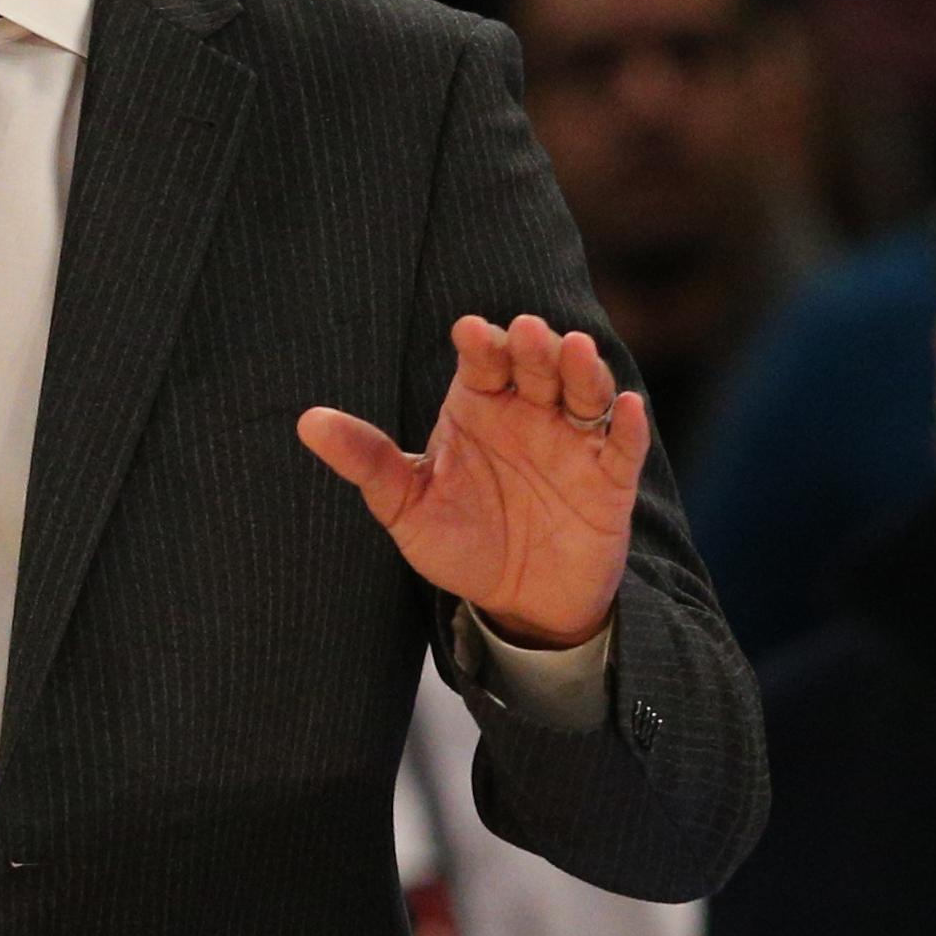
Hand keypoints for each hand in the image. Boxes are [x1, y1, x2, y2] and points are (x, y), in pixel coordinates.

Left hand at [298, 315, 644, 646]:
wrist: (518, 603)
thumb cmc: (461, 543)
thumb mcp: (406, 506)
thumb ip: (367, 462)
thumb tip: (308, 422)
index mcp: (480, 404)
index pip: (482, 360)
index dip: (480, 342)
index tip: (469, 332)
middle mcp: (530, 411)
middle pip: (536, 364)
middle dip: (533, 346)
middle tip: (526, 333)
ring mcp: (573, 440)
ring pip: (584, 390)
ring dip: (582, 369)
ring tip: (574, 350)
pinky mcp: (610, 478)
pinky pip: (624, 444)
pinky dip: (627, 423)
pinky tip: (625, 407)